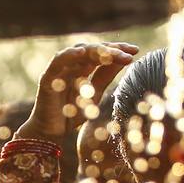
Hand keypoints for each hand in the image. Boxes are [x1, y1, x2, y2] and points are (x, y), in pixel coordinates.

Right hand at [16, 42, 137, 140]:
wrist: (50, 132)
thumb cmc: (70, 114)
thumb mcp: (95, 94)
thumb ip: (106, 77)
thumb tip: (127, 60)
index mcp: (83, 69)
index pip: (102, 54)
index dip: (118, 50)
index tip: (135, 52)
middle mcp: (72, 65)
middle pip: (93, 50)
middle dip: (111, 50)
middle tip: (128, 53)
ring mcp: (60, 69)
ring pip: (78, 52)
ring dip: (95, 51)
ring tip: (112, 53)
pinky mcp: (48, 77)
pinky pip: (58, 61)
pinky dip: (69, 55)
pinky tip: (82, 52)